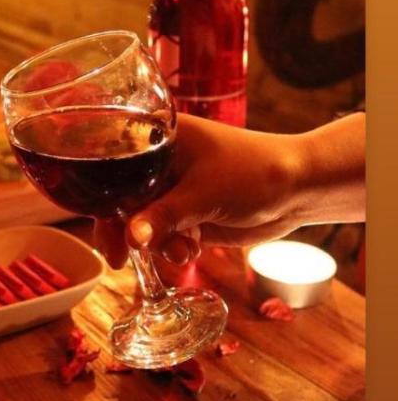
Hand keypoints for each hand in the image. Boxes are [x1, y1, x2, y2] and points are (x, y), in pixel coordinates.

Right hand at [94, 114, 315, 268]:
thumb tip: (129, 239)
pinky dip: (174, 248)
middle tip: (121, 261)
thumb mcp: (202, 194)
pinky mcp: (190, 213)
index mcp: (158, 139)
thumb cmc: (252, 173)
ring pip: (144, 223)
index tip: (103, 231)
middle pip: (124, 201)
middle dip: (128, 233)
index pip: (115, 168)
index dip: (102, 201)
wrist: (297, 189)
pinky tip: (192, 251)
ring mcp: (175, 189)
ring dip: (158, 244)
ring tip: (180, 252)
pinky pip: (165, 235)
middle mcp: (161, 162)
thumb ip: (163, 217)